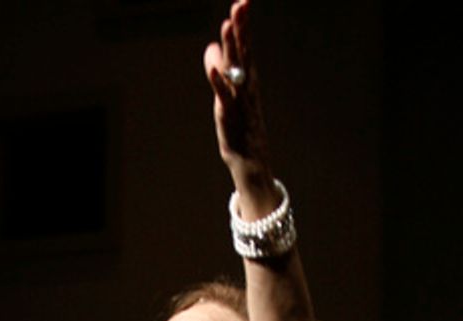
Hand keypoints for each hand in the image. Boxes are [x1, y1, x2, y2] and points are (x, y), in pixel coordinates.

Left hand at [203, 0, 271, 185]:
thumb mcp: (227, 94)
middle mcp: (246, 87)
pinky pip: (224, 98)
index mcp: (246, 79)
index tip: (242, 2)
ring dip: (231, 50)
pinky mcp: (230, 118)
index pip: (244, 47)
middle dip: (240, 29)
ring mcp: (239, 101)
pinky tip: (214, 70)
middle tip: (240, 5)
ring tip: (227, 27)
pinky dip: (219, 84)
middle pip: (242, 53)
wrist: (250, 163)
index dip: (242, 25)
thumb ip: (219, 69)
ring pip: (235, 71)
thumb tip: (211, 47)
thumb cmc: (240, 128)